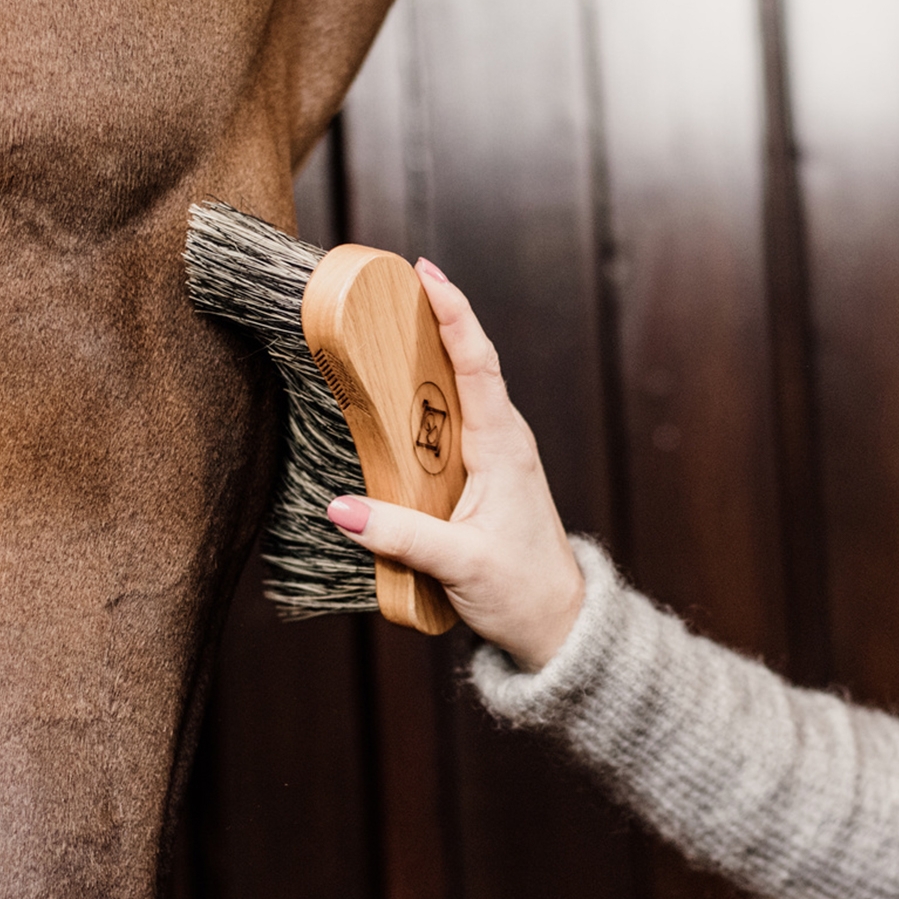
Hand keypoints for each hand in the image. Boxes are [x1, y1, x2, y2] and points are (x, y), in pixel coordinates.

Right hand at [325, 259, 583, 669]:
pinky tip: (391, 389)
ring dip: (424, 351)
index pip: (477, 362)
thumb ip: (399, 535)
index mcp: (503, 446)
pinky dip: (422, 392)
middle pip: (465, 360)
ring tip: (382, 320)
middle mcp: (502, 438)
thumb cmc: (521, 591)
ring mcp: (493, 453)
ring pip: (457, 387)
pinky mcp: (480, 472)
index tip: (426, 273)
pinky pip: (449, 418)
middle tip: (388, 281)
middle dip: (431, 315)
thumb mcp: (459, 564)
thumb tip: (339, 509)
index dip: (454, 313)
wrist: (558, 625)